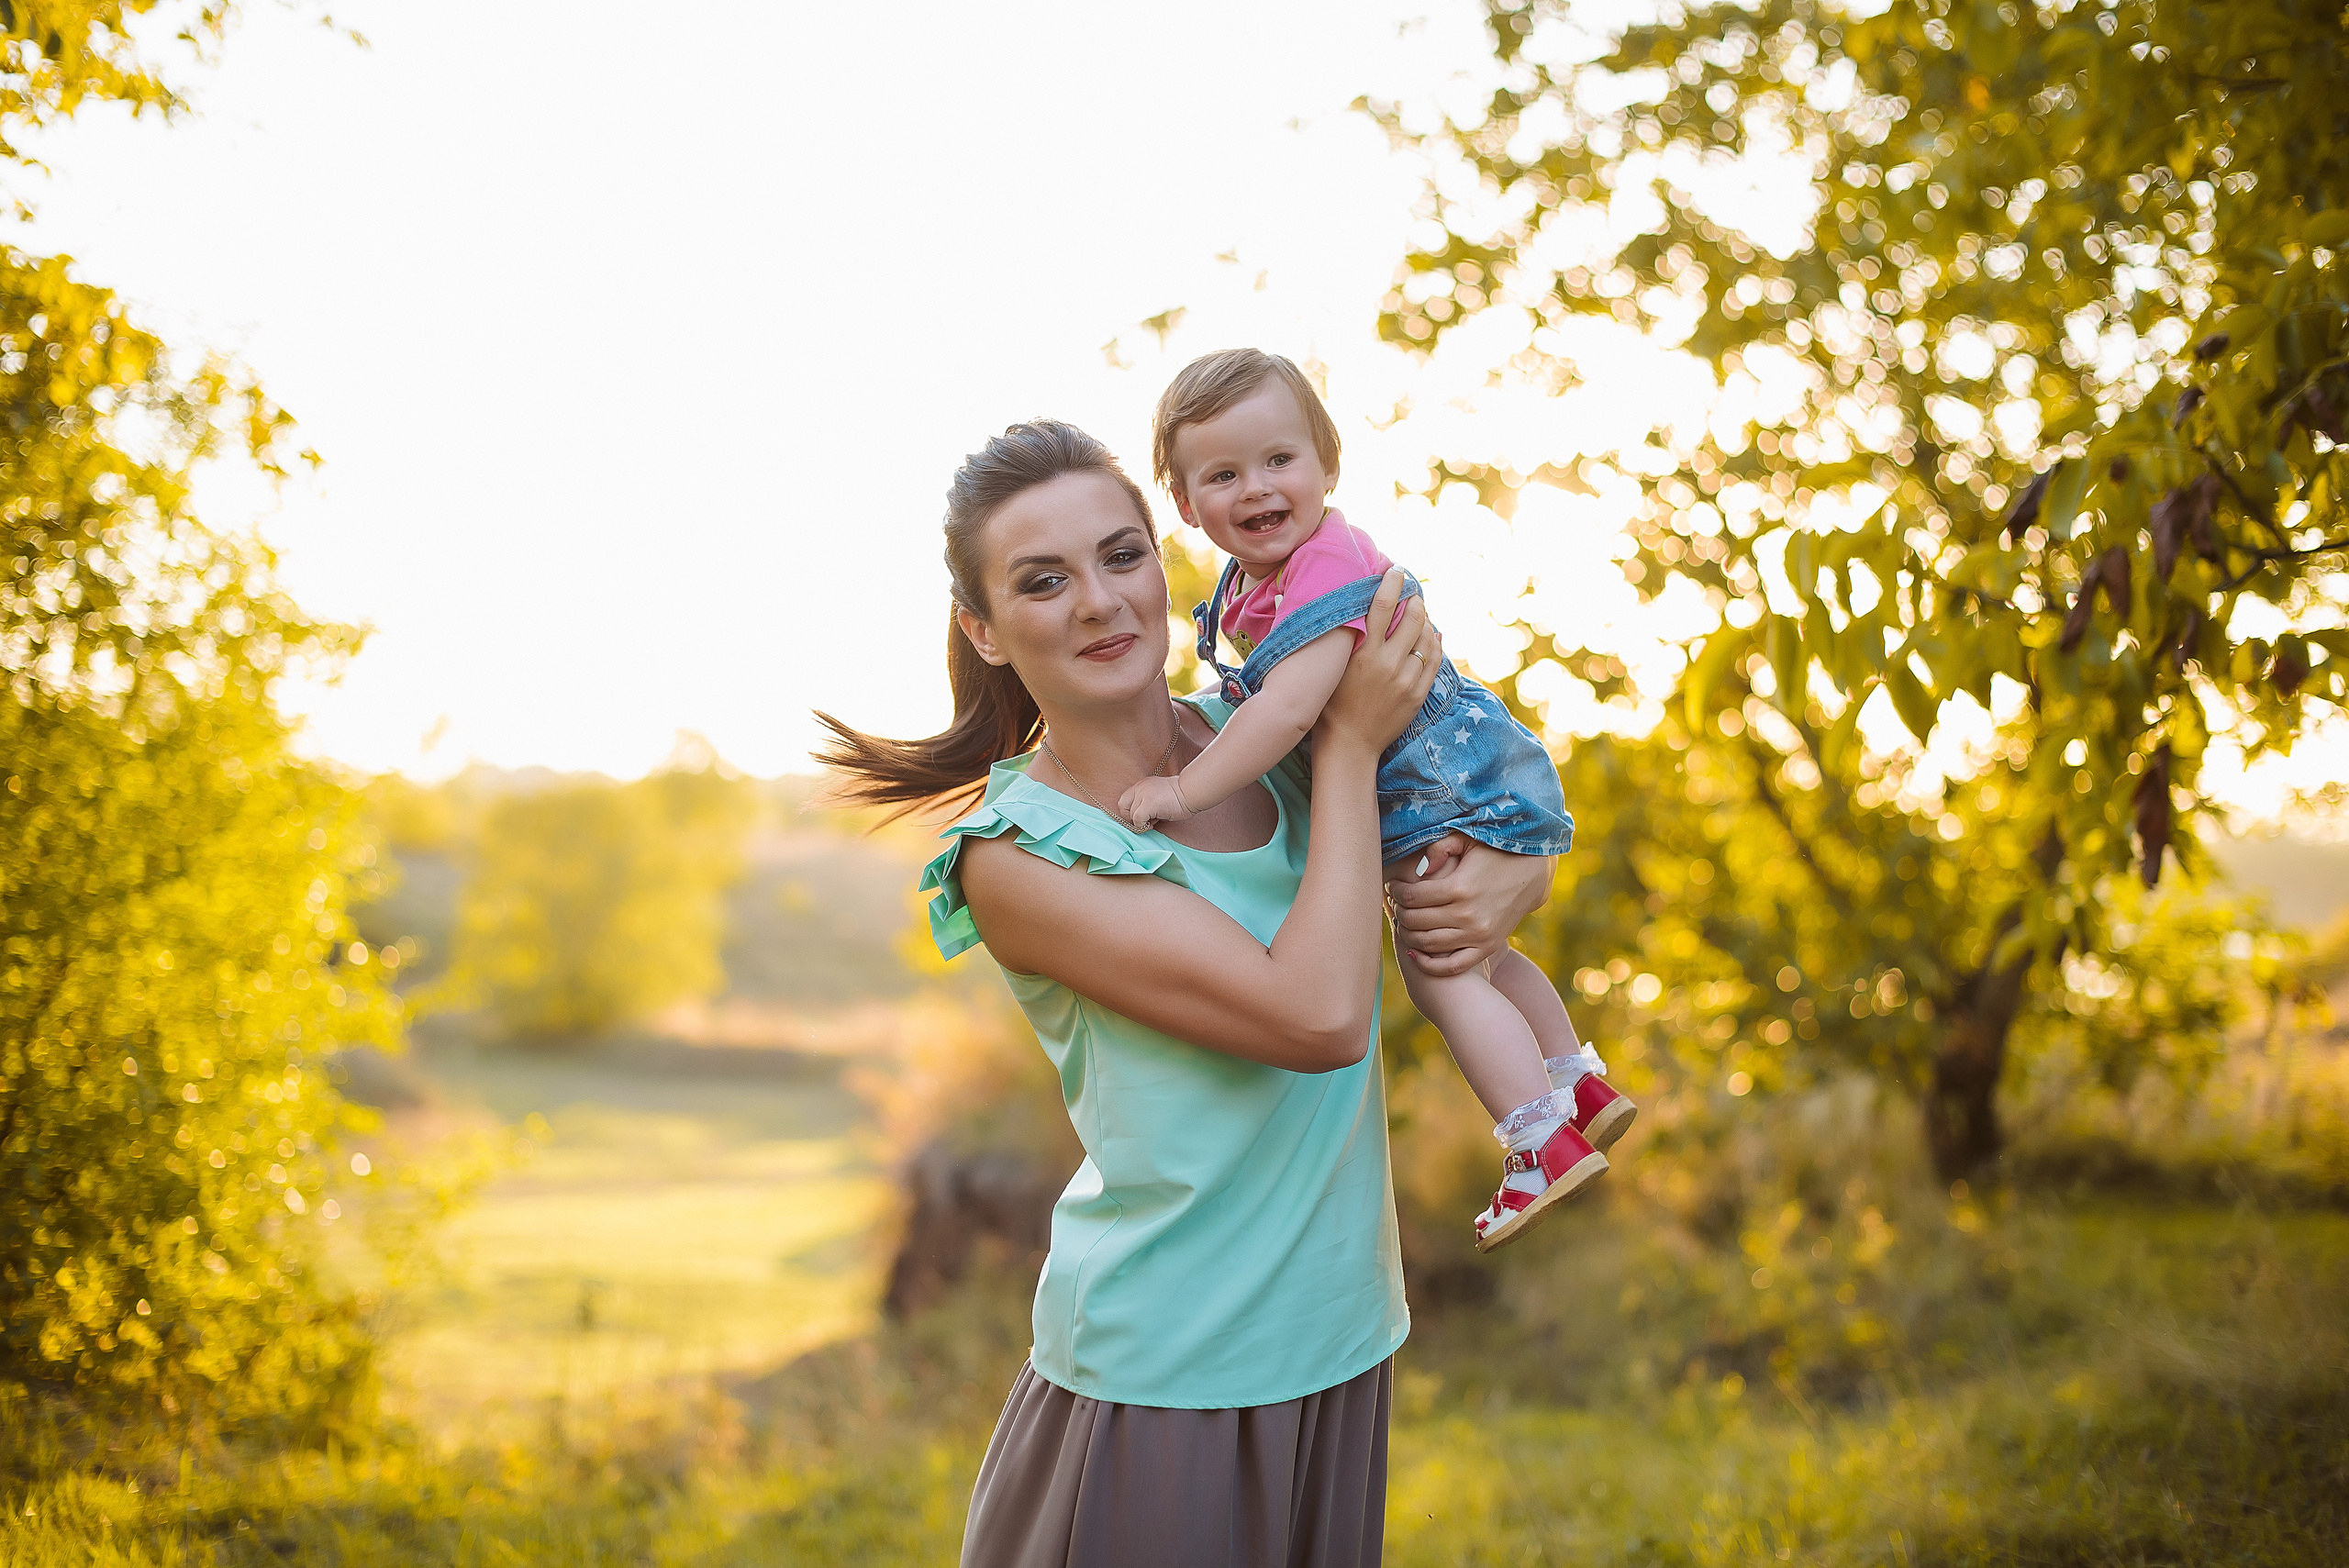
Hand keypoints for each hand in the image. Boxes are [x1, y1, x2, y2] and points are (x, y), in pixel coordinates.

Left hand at [1118, 773, 1190, 831]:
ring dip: (1141, 822)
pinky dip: (1143, 825)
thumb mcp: (1158, 796)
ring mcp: (1143, 795)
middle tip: (1145, 822)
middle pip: (1123, 807)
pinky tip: (1154, 824)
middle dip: (1131, 818)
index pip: (1124, 800)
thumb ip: (1147, 803)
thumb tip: (1141, 821)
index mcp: (1142, 784)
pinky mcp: (1148, 804)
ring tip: (1154, 821)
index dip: (1129, 812)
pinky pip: (1137, 819)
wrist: (1191, 792)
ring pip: (1131, 815)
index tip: (1141, 818)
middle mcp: (1140, 787)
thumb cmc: (1180, 797)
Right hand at [1316, 568, 1437, 758]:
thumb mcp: (1325, 669)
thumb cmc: (1328, 706)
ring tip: (1420, 610)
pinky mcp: (1418, 694)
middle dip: (1415, 598)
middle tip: (1412, 588)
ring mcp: (1406, 680)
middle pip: (1411, 617)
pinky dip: (1435, 642)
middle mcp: (1388, 664)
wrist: (1349, 746)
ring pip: (1426, 637)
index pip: (1382, 606)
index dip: (1392, 583)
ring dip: (1425, 619)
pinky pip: (1433, 660)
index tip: (1396, 570)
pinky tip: (1432, 633)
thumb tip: (1286, 600)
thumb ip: (1324, 637)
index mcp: (1363, 654)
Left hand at [1386, 835, 1553, 975]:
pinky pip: (1452, 966)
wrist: (1531, 876)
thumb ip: (1440, 848)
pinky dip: (1429, 964)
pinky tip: (1416, 953)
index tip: (1392, 887)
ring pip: (1427, 945)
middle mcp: (1468, 915)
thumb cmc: (1494, 853)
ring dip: (1408, 935)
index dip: (1396, 892)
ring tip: (1403, 922)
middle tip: (1394, 904)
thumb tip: (1419, 869)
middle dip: (1398, 912)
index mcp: (1460, 887)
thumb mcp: (1469, 840)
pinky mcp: (1486, 948)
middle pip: (1415, 922)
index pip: (1412, 897)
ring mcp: (1478, 935)